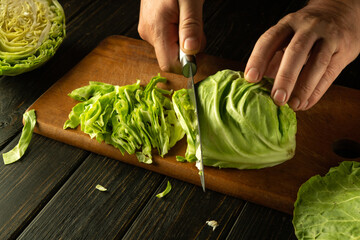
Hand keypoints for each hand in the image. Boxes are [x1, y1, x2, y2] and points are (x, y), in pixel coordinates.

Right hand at [138, 0, 205, 73]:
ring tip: (189, 17)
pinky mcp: (151, 27)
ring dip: (185, 40)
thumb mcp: (190, 1)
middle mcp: (149, 33)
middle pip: (172, 57)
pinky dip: (180, 33)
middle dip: (189, 49)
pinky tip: (182, 17)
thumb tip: (191, 51)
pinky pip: (168, 39)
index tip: (199, 51)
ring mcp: (148, 30)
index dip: (186, 65)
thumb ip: (191, 26)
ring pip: (171, 49)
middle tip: (197, 26)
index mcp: (157, 29)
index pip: (169, 65)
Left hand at [245, 0, 359, 110]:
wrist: (341, 13)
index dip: (258, 59)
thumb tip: (255, 84)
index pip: (270, 39)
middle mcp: (308, 27)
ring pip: (317, 63)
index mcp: (287, 24)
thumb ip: (272, 57)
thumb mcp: (287, 36)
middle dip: (285, 77)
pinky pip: (330, 73)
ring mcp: (328, 37)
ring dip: (304, 87)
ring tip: (293, 105)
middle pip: (296, 52)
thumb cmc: (305, 32)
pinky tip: (306, 103)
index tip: (250, 79)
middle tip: (277, 98)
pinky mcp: (344, 50)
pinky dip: (317, 91)